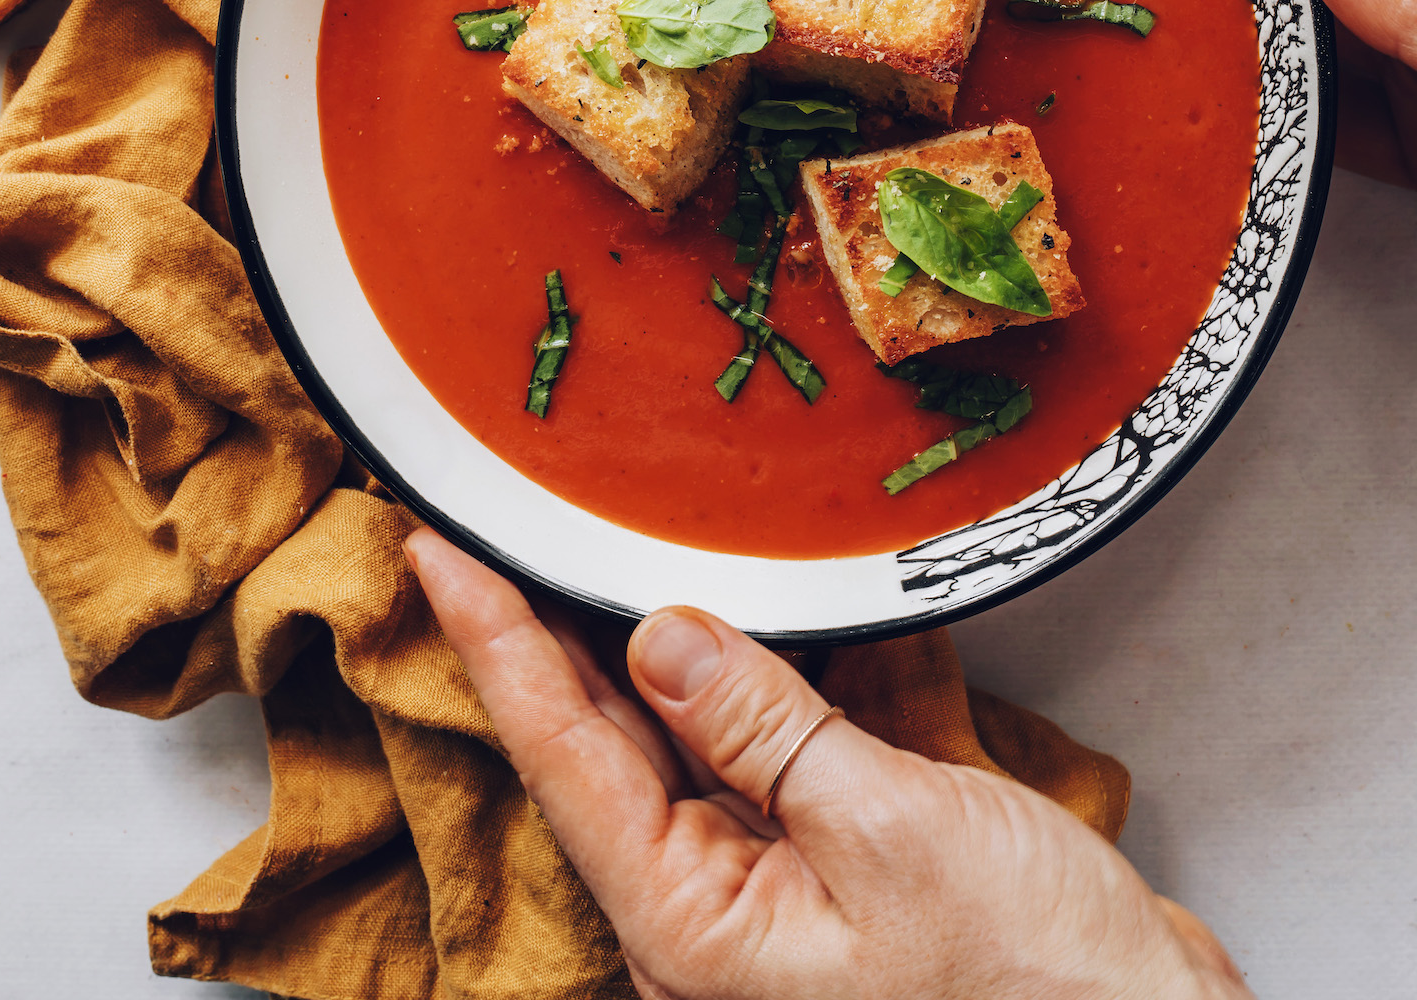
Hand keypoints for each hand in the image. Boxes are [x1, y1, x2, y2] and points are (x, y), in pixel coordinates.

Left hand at [406, 530, 1246, 999]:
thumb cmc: (1033, 993)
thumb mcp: (889, 834)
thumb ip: (765, 728)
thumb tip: (658, 639)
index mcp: (696, 917)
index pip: (562, 748)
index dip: (493, 640)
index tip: (434, 552)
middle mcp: (730, 900)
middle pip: (631, 729)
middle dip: (584, 620)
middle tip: (527, 515)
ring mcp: (807, 878)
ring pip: (739, 720)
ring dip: (740, 625)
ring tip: (688, 522)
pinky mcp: (887, 853)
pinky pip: (840, 738)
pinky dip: (854, 665)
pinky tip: (865, 593)